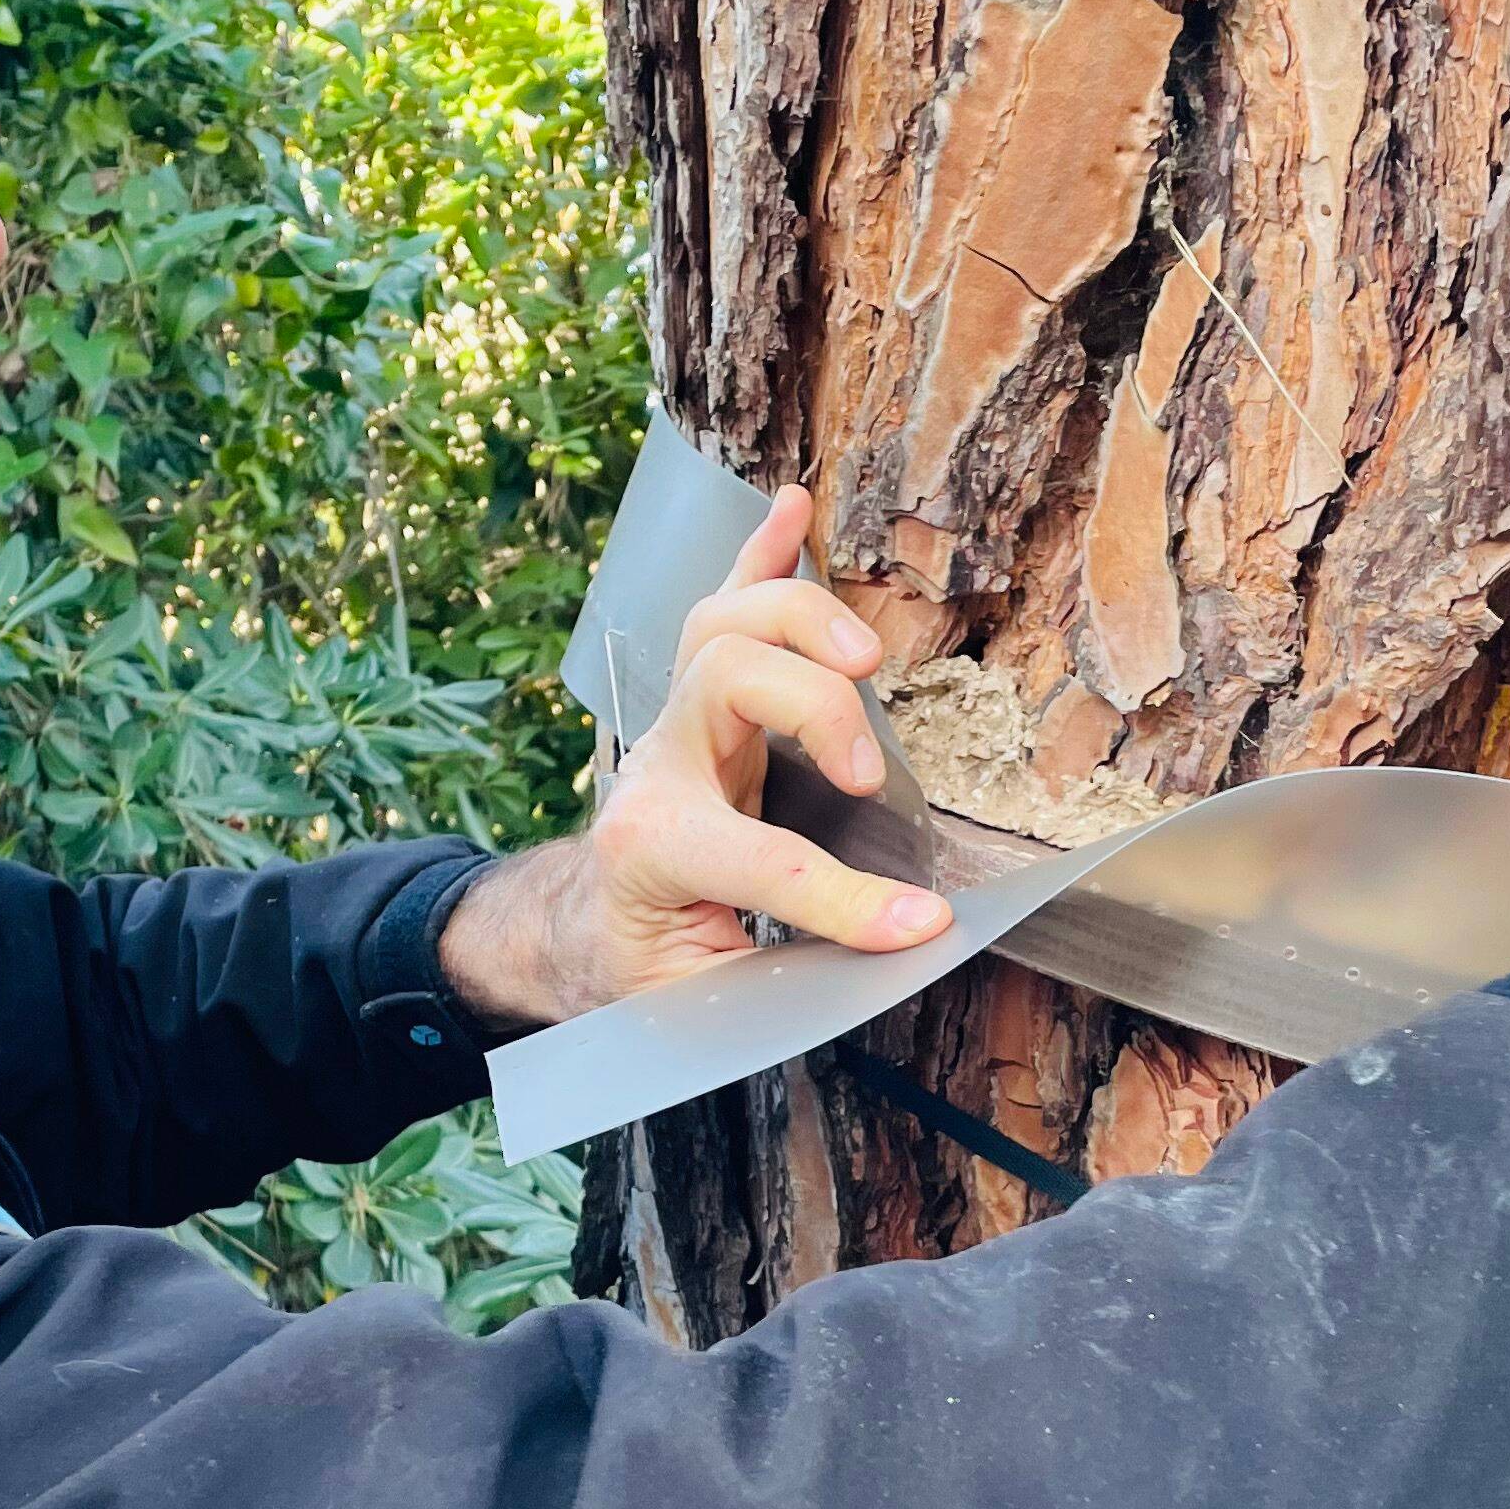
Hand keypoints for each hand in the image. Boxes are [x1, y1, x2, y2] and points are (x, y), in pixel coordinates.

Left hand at [435, 485, 953, 1033]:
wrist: (586, 929)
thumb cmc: (650, 967)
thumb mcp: (701, 1003)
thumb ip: (788, 976)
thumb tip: (897, 947)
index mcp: (651, 852)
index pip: (761, 859)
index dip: (850, 899)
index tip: (923, 922)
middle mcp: (659, 769)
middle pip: (725, 675)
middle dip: (814, 705)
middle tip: (870, 775)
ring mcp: (677, 723)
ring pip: (723, 621)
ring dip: (801, 615)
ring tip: (865, 656)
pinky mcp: (698, 699)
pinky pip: (722, 601)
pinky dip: (762, 552)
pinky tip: (792, 505)